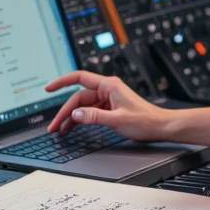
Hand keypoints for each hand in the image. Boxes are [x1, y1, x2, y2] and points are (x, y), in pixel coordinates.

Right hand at [45, 70, 167, 139]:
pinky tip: (73, 128)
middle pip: (79, 97)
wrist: (161, 127)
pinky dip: (81, 120)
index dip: (62, 82)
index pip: (79, 78)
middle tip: (54, 127)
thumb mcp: (117, 120)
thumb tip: (76, 114)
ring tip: (61, 131)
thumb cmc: (145, 121)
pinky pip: (90, 112)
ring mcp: (108, 99)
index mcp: (109, 86)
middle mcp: (107, 90)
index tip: (49, 89)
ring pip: (83, 106)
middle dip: (65, 112)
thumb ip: (94, 116)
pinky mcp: (110, 109)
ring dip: (72, 118)